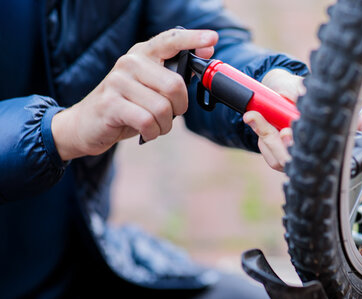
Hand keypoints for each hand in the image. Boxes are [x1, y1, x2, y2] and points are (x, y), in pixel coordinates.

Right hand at [51, 28, 217, 160]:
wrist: (85, 124)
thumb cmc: (126, 107)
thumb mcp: (149, 87)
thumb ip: (172, 75)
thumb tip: (203, 58)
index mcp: (142, 54)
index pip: (171, 40)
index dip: (193, 39)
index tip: (212, 38)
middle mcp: (130, 62)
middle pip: (175, 86)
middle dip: (179, 109)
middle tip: (170, 115)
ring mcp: (118, 81)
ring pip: (162, 108)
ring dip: (164, 126)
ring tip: (154, 126)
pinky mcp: (110, 104)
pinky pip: (148, 122)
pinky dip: (153, 133)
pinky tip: (145, 132)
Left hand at [244, 69, 361, 171]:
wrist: (281, 94)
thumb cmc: (304, 89)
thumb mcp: (310, 82)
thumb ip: (305, 89)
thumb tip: (288, 99)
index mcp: (354, 126)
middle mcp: (336, 147)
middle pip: (330, 163)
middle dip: (301, 149)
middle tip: (287, 130)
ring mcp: (313, 158)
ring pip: (294, 163)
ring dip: (271, 140)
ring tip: (256, 118)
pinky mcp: (291, 163)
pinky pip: (276, 160)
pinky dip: (262, 140)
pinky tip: (255, 121)